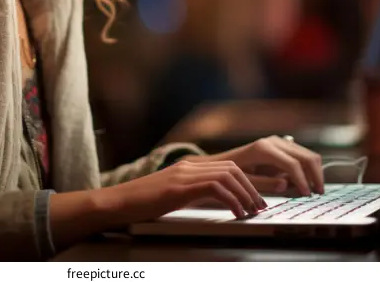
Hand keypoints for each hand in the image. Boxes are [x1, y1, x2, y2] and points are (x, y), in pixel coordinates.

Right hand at [99, 159, 266, 222]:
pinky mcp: (179, 187)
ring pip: (227, 175)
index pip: (227, 166)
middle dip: (253, 186)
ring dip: (245, 194)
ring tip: (253, 211)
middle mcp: (189, 166)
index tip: (259, 198)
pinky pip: (214, 187)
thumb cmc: (143, 204)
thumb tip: (217, 203)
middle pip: (232, 168)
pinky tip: (236, 214)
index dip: (248, 180)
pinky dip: (231, 200)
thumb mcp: (174, 196)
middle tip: (262, 206)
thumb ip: (193, 193)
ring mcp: (184, 174)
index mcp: (189, 167)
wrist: (117, 202)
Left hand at [185, 136, 323, 196]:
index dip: (303, 180)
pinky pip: (303, 155)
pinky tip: (304, 183)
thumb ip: (266, 184)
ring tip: (311, 190)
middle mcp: (273, 142)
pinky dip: (308, 168)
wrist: (224, 162)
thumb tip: (286, 183)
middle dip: (315, 175)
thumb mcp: (246, 181)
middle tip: (317, 193)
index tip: (307, 195)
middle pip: (306, 156)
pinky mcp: (282, 145)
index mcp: (264, 149)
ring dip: (314, 172)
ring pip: (308, 154)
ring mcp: (279, 142)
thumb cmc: (232, 173)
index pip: (292, 164)